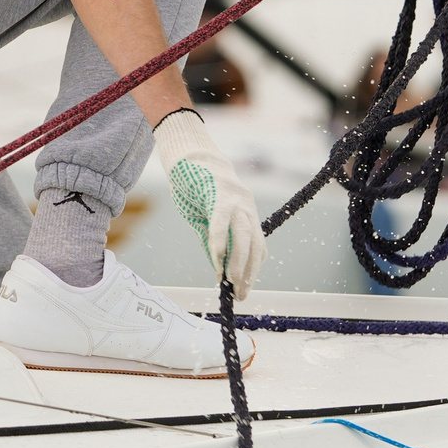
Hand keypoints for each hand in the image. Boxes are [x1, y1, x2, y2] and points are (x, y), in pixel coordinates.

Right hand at [155, 109, 264, 297]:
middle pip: (255, 244)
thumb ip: (213, 239)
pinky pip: (222, 222)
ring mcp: (235, 199)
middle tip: (240, 293)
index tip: (243, 289)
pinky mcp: (219, 193)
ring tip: (229, 281)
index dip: (252, 270)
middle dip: (248, 272)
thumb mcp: (206, 217)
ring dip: (238, 262)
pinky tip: (216, 261)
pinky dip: (220, 243)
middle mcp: (247, 206)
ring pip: (244, 235)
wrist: (189, 154)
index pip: (257, 246)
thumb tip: (218, 269)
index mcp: (246, 212)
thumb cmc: (195, 186)